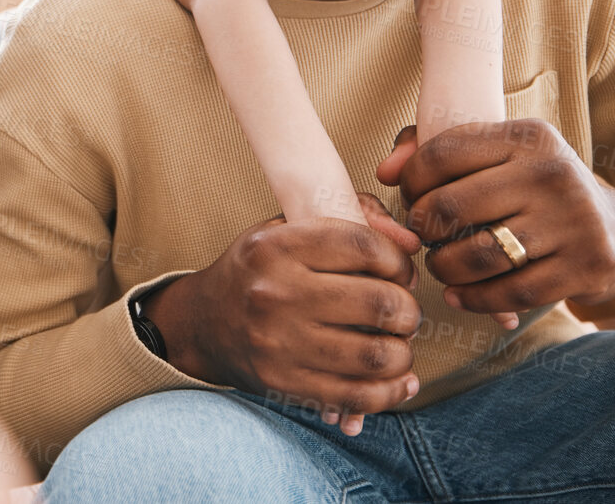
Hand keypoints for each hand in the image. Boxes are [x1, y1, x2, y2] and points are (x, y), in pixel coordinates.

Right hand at [142, 197, 423, 435]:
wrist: (204, 323)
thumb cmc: (258, 270)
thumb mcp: (287, 228)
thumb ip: (349, 218)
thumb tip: (411, 243)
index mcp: (277, 246)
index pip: (364, 246)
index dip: (397, 261)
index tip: (400, 272)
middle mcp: (276, 293)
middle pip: (378, 302)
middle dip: (407, 310)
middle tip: (404, 312)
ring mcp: (279, 343)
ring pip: (375, 355)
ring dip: (403, 352)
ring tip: (399, 344)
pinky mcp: (285, 384)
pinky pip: (357, 396)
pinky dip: (390, 392)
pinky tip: (397, 379)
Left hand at [375, 121, 614, 319]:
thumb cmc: (535, 190)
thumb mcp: (499, 157)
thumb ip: (433, 150)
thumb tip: (383, 171)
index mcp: (528, 135)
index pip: (439, 155)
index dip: (410, 184)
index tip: (412, 201)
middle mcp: (553, 172)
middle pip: (448, 208)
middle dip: (422, 231)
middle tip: (425, 239)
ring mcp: (573, 221)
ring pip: (475, 257)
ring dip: (444, 269)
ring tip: (442, 267)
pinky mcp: (587, 267)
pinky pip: (507, 295)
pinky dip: (474, 300)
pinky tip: (461, 295)